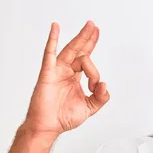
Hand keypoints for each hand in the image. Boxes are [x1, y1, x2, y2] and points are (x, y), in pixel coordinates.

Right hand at [21, 21, 109, 136]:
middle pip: (80, 50)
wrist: (49, 126)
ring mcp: (57, 70)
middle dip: (89, 38)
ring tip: (90, 26)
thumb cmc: (64, 117)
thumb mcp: (90, 108)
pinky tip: (56, 27)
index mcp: (75, 78)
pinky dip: (53, 39)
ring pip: (72, 51)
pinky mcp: (48, 72)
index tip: (96, 85)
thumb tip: (104, 84)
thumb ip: (101, 97)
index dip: (95, 69)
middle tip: (95, 26)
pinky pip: (50, 53)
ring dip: (82, 38)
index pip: (88, 64)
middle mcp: (66, 71)